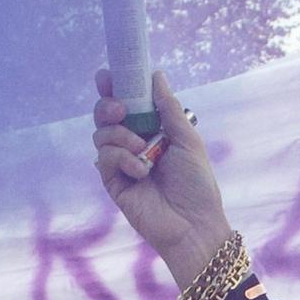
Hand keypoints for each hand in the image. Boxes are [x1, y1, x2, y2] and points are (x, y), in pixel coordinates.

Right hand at [91, 69, 234, 292]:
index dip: (115, 88)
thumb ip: (169, 108)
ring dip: (118, 134)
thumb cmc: (197, 185)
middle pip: (105, 116)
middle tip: (120, 109)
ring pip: (101, 134)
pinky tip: (141, 170)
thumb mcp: (187, 139)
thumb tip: (156, 75)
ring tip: (140, 147)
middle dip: (108, 106)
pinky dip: (122, 158)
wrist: (194, 224)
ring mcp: (121, 164)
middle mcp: (133, 144)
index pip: (127, 104)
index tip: (107, 75)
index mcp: (152, 131)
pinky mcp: (113, 183)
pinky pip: (105, 159)